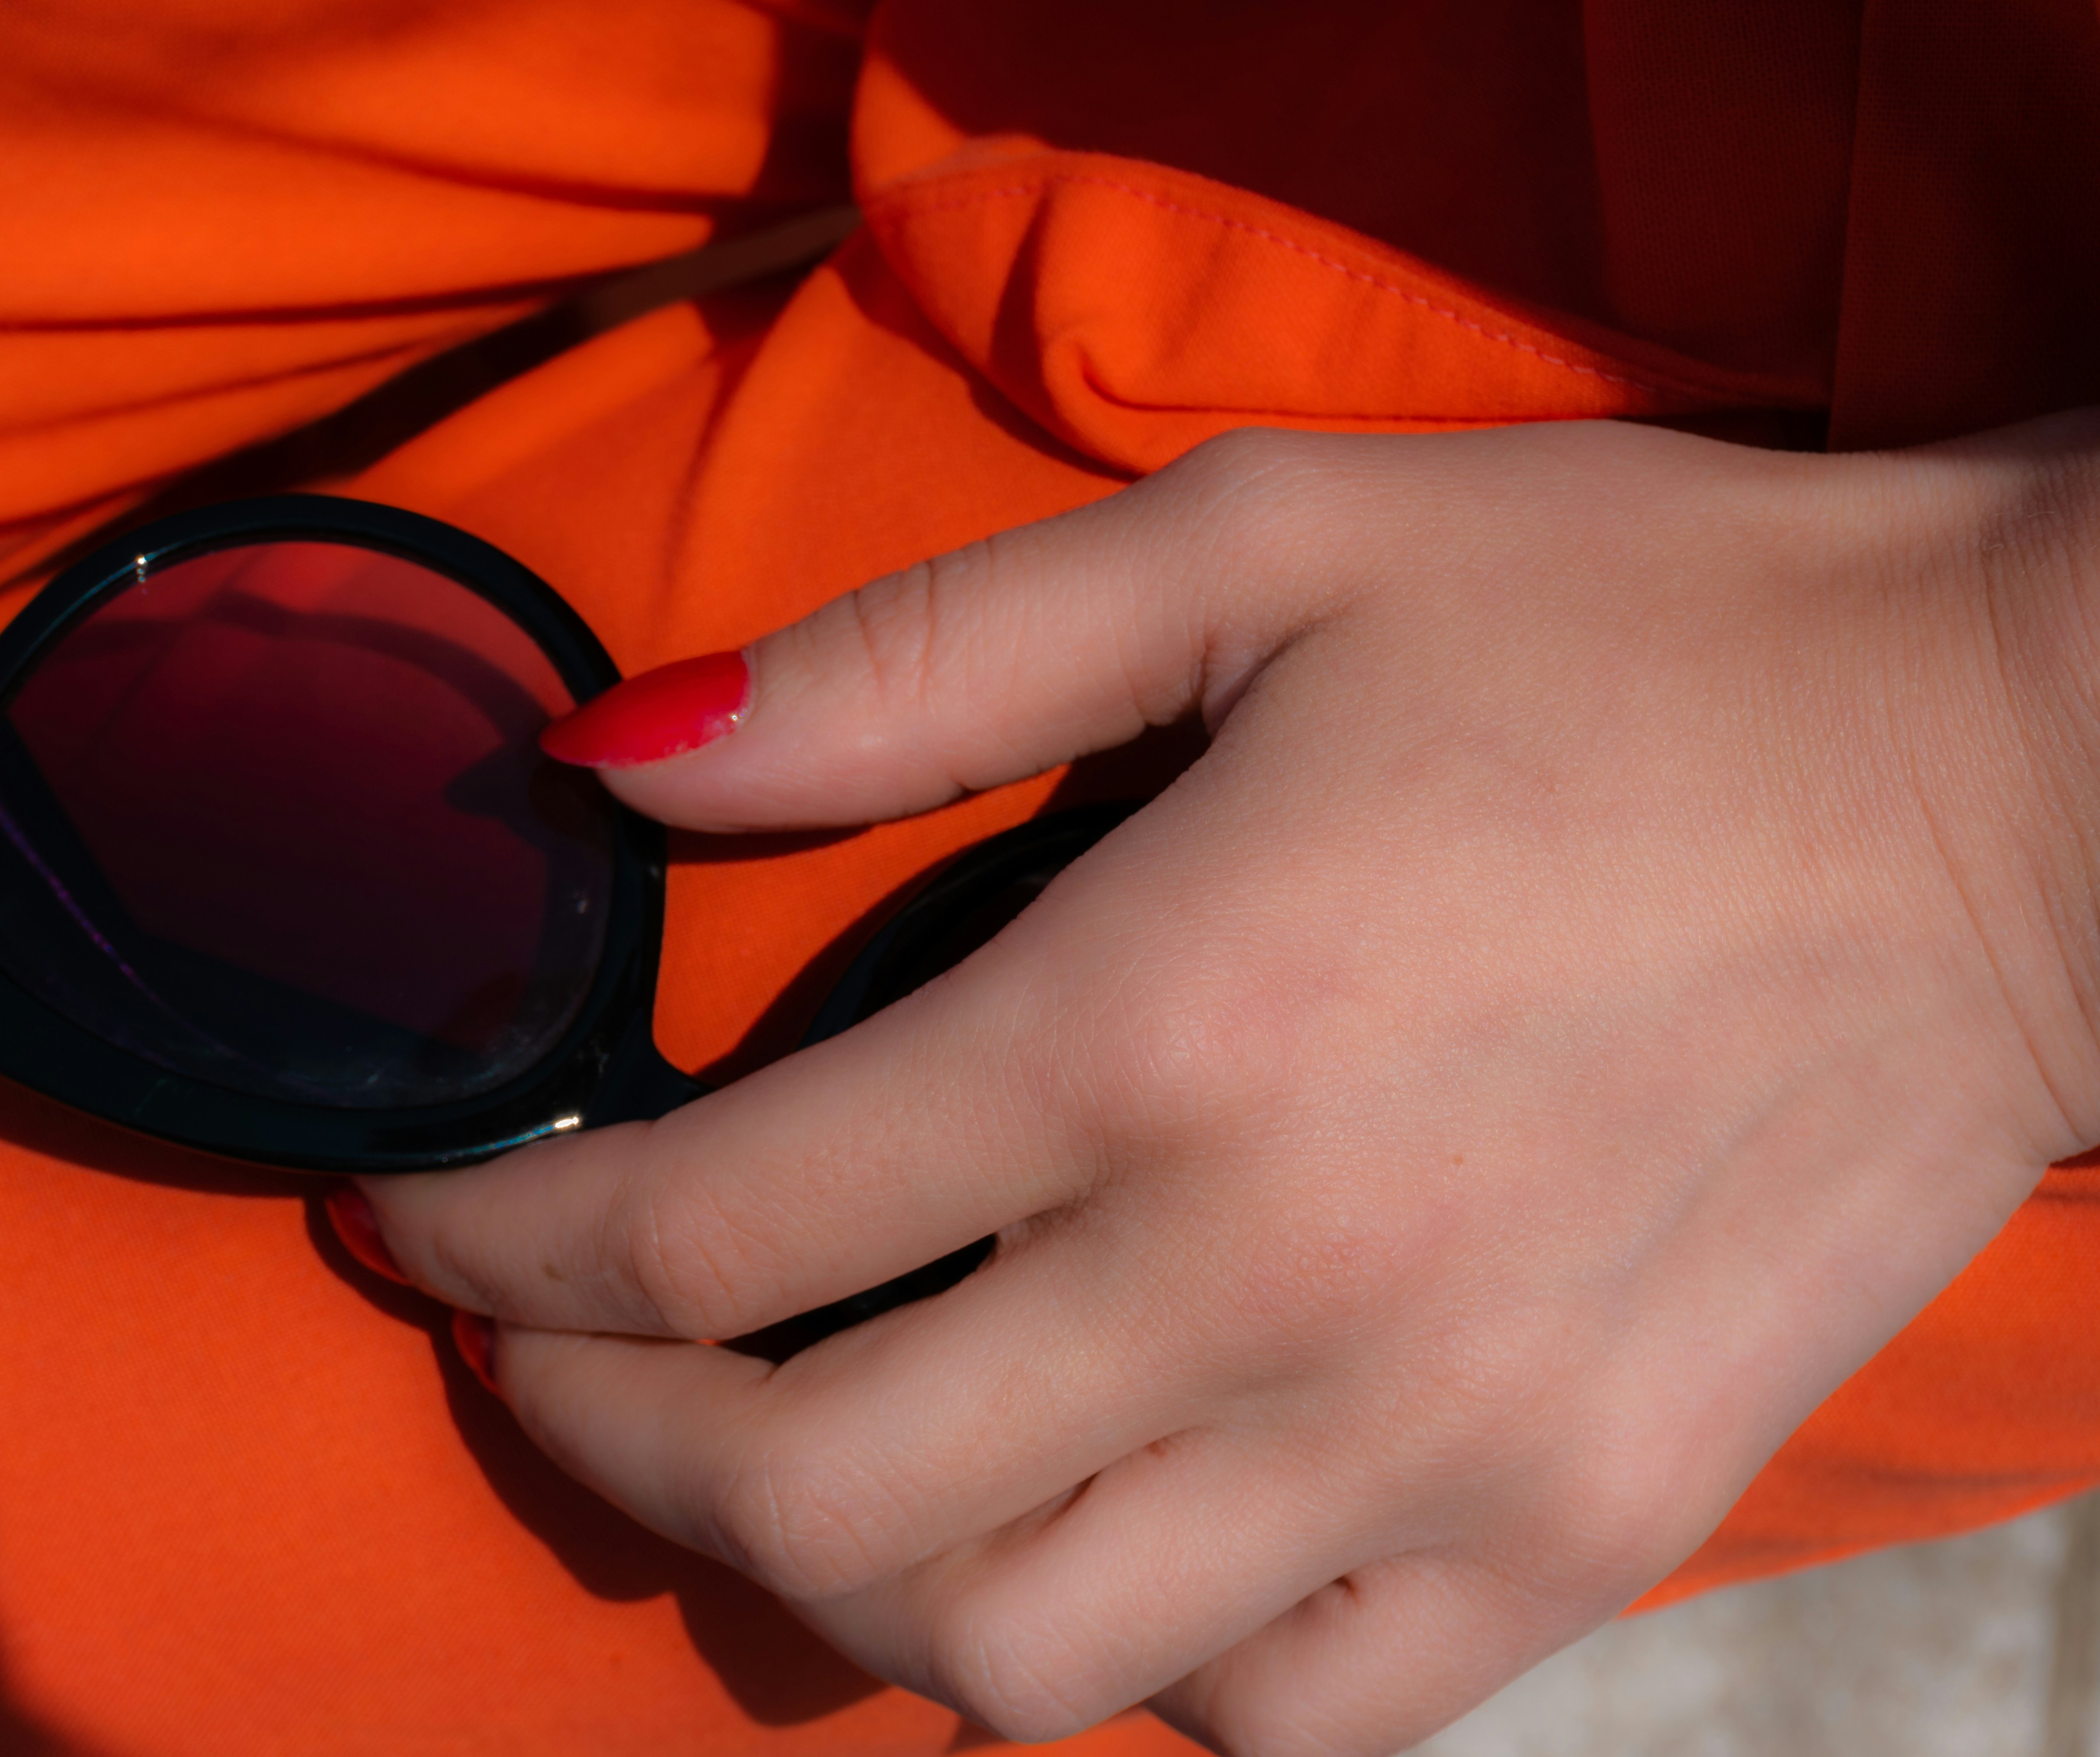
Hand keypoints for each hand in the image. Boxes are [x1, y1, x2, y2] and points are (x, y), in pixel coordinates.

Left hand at [356, 413, 2099, 1752]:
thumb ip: (906, 662)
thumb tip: (621, 766)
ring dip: (834, 1570)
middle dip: (612, 1434)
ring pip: (1012, 1652)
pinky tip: (1085, 1519)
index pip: (704, 1226)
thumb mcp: (1253, 542)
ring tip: (785, 1442)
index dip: (501, 1243)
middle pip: (813, 1495)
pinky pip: (1269, 1717)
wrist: (2016, 783)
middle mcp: (1272, 1278)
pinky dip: (1118, 1659)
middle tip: (555, 1347)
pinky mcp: (1575, 1524)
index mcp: (1157, 1022)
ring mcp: (1435, 1445)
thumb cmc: (1627, 635)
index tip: (420, 1224)